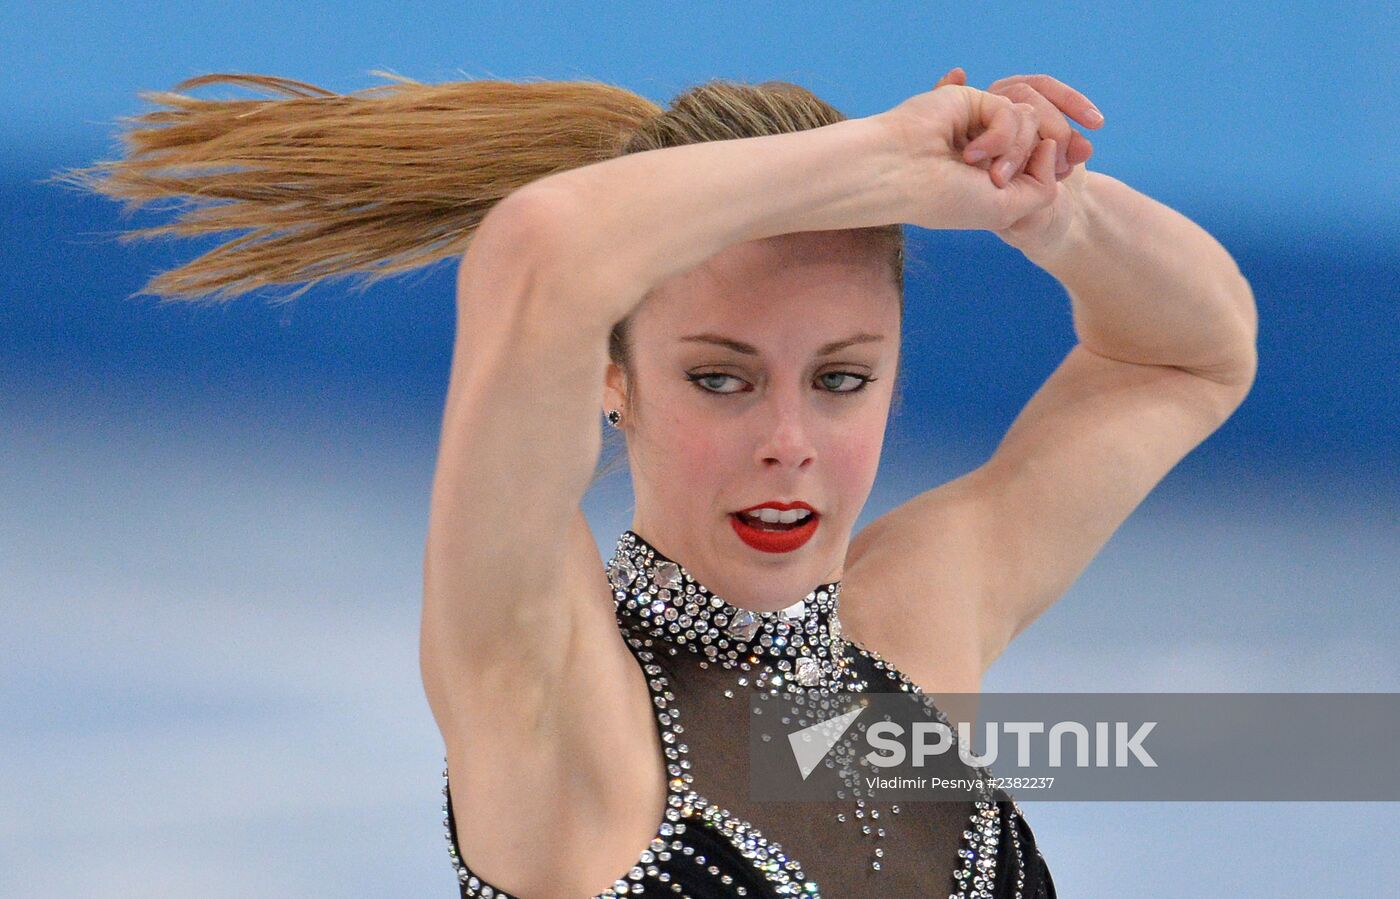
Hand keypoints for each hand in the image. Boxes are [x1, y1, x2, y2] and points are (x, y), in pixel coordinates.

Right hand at [875, 67, 1102, 247]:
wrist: (902, 176)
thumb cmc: (945, 199)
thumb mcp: (1007, 209)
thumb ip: (1043, 185)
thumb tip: (1050, 143)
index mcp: (996, 176)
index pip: (1045, 162)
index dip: (1048, 170)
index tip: (1015, 188)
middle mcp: (992, 148)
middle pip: (1044, 140)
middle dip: (1025, 162)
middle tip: (994, 179)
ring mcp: (982, 123)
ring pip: (1032, 122)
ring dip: (1012, 151)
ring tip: (978, 166)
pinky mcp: (974, 100)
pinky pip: (1012, 110)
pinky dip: (999, 135)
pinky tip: (970, 150)